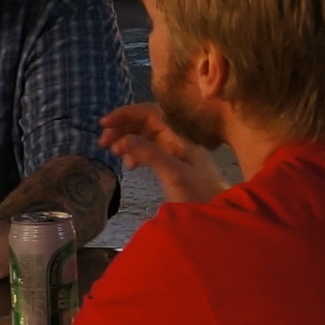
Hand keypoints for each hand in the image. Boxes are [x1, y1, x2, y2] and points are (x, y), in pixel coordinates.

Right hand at [101, 100, 228, 204]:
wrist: (220, 212)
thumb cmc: (200, 194)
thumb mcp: (173, 174)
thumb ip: (150, 154)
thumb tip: (123, 138)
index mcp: (181, 133)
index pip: (150, 112)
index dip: (126, 114)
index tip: (104, 124)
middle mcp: (179, 137)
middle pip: (146, 122)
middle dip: (123, 129)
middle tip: (103, 144)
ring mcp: (177, 149)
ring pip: (146, 135)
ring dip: (128, 141)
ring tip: (114, 155)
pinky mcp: (175, 162)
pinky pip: (151, 149)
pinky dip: (137, 153)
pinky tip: (130, 166)